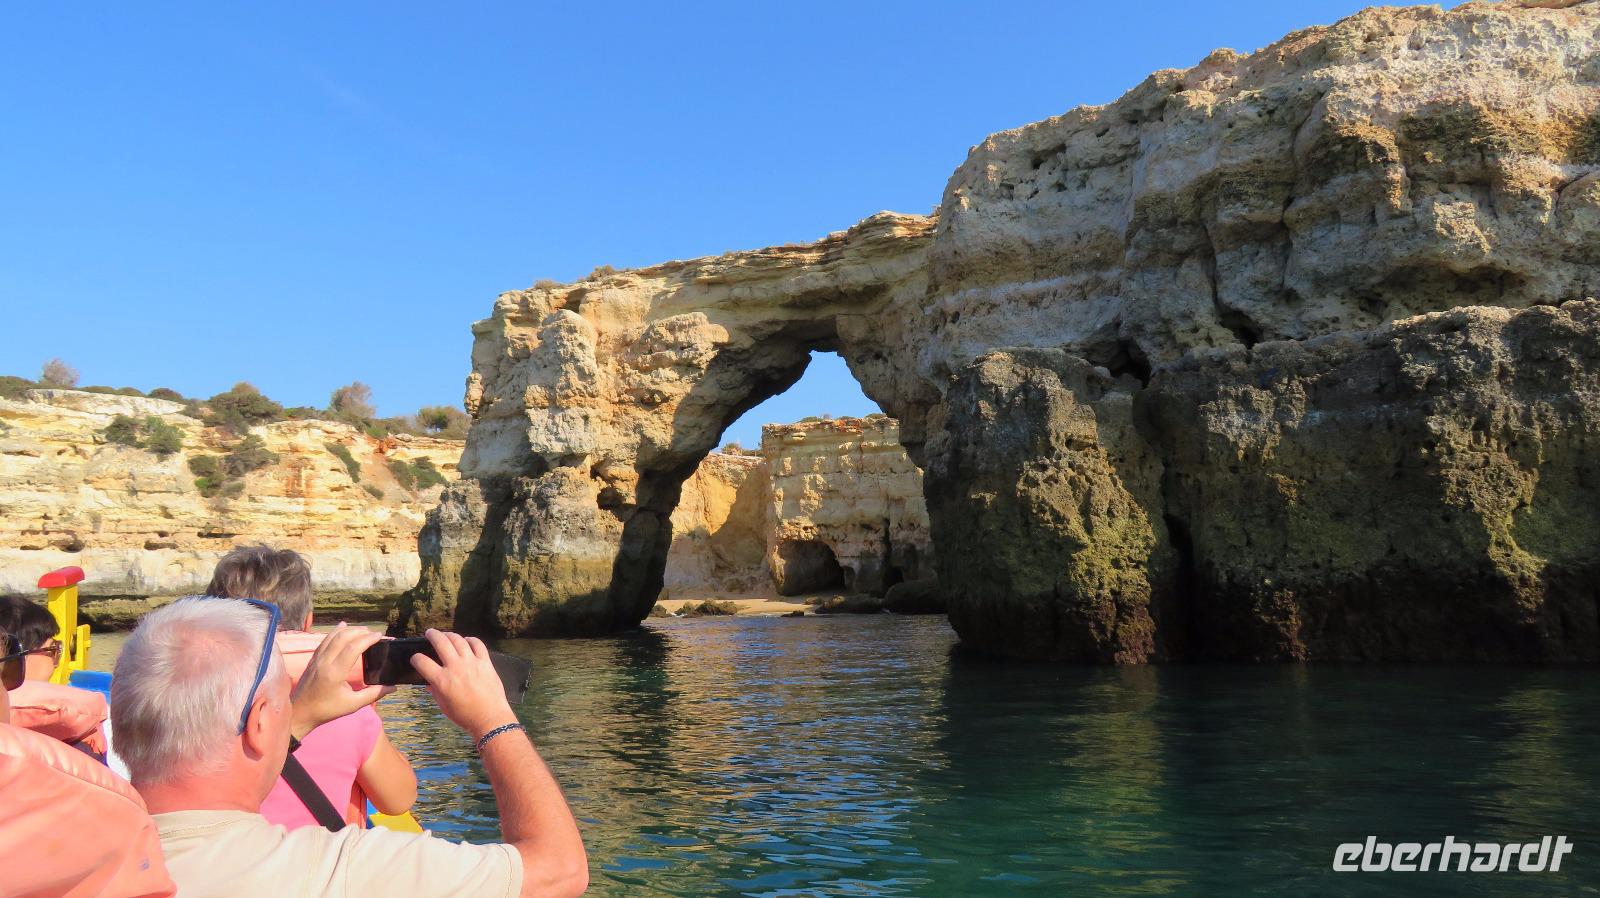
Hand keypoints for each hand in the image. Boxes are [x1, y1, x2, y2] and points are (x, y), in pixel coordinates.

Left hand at [290, 624, 388, 739]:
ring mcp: (317, 659)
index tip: (380, 636)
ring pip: (333, 636)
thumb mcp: (353, 705)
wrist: (300, 713)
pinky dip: (336, 631)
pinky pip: (325, 639)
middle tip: (374, 633)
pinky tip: (343, 626)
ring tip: (363, 630)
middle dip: (360, 631)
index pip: (353, 648)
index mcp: (335, 673)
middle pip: (343, 637)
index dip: (368, 639)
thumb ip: (373, 694)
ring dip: (349, 629)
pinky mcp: (313, 659)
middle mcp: (325, 662)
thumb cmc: (327, 710)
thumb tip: (393, 686)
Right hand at [410, 628, 516, 739]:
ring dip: (449, 634)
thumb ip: (435, 691)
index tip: (415, 658)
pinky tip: (466, 641)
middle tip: (429, 633)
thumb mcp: (443, 705)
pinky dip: (470, 640)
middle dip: (432, 635)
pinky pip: (477, 644)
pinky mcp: (485, 662)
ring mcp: (471, 663)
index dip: (415, 658)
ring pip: (458, 640)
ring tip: (445, 635)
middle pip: (440, 642)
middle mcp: (455, 667)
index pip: (422, 662)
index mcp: (442, 680)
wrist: (489, 717)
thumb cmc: (464, 715)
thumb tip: (429, 682)